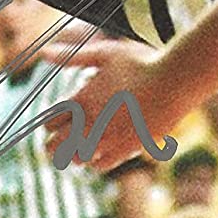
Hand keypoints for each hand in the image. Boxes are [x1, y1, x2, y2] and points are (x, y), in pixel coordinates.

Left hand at [43, 36, 177, 172]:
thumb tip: (43, 52)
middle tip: (52, 145)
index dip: (49, 122)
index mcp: (81, 100)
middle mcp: (90, 123)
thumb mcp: (104, 54)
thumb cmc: (140, 63)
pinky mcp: (126, 149)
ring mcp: (108, 139)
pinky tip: (98, 153)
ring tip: (73, 151)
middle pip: (58, 144)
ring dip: (72, 154)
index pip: (50, 120)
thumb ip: (72, 56)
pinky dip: (95, 161)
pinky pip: (101, 165)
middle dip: (53, 144)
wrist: (173, 82)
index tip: (52, 121)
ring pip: (77, 157)